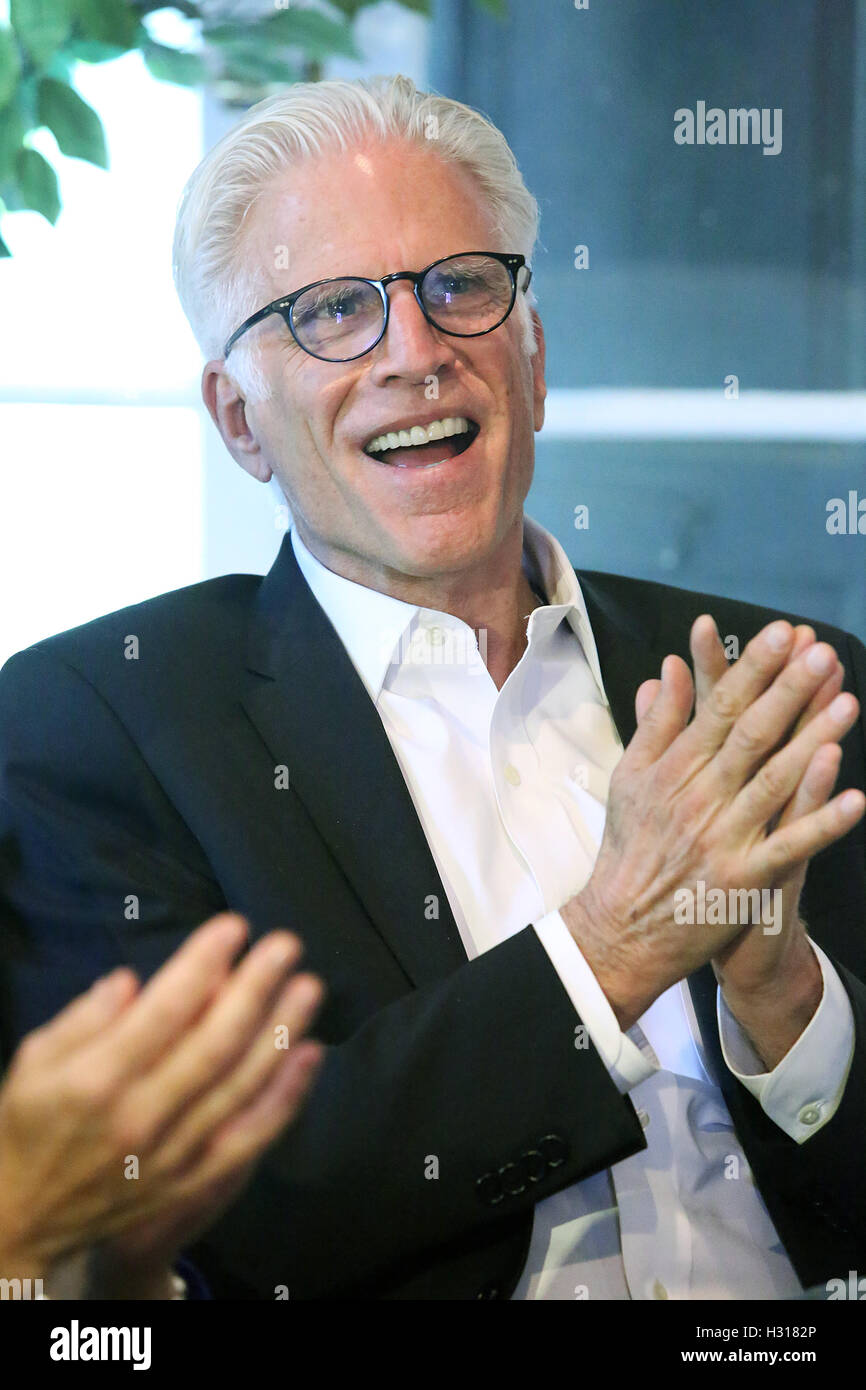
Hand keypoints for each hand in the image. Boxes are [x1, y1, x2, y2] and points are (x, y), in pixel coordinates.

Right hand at [0, 913, 323, 1293]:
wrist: (23, 1222)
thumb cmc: (28, 1126)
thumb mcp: (33, 1061)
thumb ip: (83, 1018)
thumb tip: (132, 981)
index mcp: (95, 1080)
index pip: (162, 1011)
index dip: (202, 965)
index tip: (233, 927)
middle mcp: (137, 1117)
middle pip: (212, 1044)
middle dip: (255, 988)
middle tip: (285, 945)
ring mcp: (170, 1154)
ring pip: (240, 1087)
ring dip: (280, 1033)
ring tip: (308, 988)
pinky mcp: (190, 1182)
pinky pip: (249, 1138)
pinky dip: (285, 1097)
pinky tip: (309, 1055)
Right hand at [562, 620, 863, 1030]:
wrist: (622, 926)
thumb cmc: (629, 848)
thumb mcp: (630, 777)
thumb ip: (655, 722)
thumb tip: (666, 668)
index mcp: (674, 767)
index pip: (718, 706)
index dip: (753, 668)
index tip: (782, 633)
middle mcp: (700, 795)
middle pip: (751, 734)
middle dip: (789, 690)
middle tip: (822, 653)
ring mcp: (723, 836)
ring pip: (775, 781)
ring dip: (814, 741)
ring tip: (848, 704)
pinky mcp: (743, 878)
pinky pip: (789, 847)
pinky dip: (822, 824)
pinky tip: (856, 800)